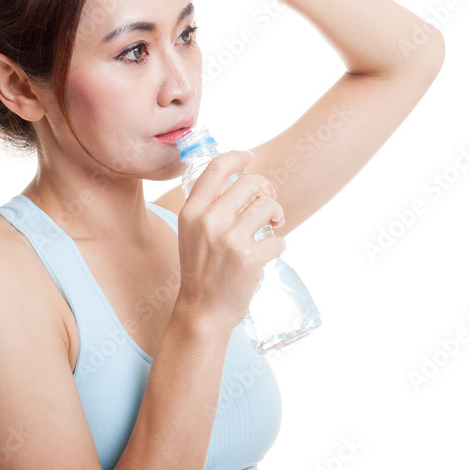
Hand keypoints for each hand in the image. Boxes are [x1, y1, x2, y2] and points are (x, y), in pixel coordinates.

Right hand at [175, 150, 286, 329]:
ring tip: (272, 226)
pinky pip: (278, 238)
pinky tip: (268, 252)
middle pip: (251, 183)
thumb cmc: (201, 271)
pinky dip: (278, 245)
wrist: (202, 311)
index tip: (250, 158)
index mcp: (192, 212)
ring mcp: (230, 240)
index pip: (216, 169)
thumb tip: (239, 183)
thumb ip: (208, 208)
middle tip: (268, 203)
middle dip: (266, 190)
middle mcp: (209, 221)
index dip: (237, 157)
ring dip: (277, 215)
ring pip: (268, 207)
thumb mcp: (191, 234)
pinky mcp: (249, 258)